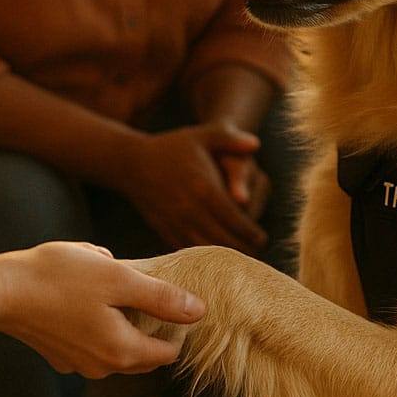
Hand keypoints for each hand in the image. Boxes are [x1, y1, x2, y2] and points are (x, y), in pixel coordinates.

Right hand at [0, 242, 204, 377]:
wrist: (2, 290)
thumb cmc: (60, 278)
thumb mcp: (119, 279)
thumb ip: (161, 298)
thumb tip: (198, 311)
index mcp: (122, 351)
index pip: (168, 353)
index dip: (176, 326)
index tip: (169, 298)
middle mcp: (101, 366)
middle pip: (142, 352)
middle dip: (147, 322)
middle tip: (139, 287)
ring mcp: (77, 362)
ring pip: (115, 343)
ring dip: (119, 318)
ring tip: (104, 283)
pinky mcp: (58, 353)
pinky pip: (89, 339)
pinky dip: (94, 320)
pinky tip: (80, 292)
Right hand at [120, 123, 268, 252]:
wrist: (133, 164)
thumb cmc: (173, 148)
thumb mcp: (202, 135)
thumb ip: (231, 139)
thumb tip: (256, 144)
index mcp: (205, 189)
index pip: (237, 222)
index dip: (254, 235)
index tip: (263, 239)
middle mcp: (191, 210)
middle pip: (225, 242)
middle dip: (244, 251)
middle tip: (257, 254)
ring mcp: (177, 224)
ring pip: (207, 252)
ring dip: (225, 259)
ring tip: (240, 260)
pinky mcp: (166, 232)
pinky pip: (189, 252)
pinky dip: (204, 258)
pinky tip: (215, 259)